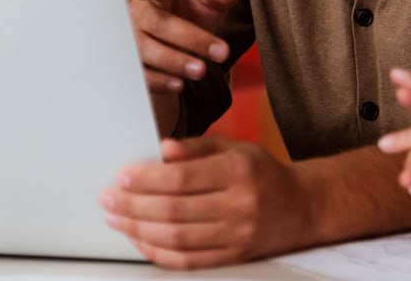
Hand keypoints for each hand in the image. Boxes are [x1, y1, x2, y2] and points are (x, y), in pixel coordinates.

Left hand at [101, 136, 310, 268]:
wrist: (302, 207)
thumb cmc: (262, 173)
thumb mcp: (236, 148)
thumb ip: (198, 148)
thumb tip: (162, 150)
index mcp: (238, 171)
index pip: (182, 177)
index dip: (146, 178)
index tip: (122, 175)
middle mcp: (239, 204)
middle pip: (174, 210)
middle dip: (133, 205)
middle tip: (108, 198)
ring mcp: (237, 235)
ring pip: (177, 238)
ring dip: (138, 230)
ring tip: (115, 219)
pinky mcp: (234, 257)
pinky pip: (188, 261)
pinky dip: (158, 253)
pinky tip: (140, 241)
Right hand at [129, 0, 244, 92]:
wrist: (181, 28)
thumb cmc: (192, 7)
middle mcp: (138, 11)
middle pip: (156, 23)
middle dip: (188, 38)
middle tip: (221, 52)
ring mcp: (131, 37)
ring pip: (144, 50)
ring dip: (173, 62)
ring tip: (201, 71)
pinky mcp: (132, 62)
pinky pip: (140, 73)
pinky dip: (158, 81)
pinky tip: (179, 85)